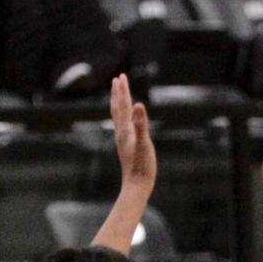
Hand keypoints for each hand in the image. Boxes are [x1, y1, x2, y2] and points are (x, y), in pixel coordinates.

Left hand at [111, 74, 155, 194]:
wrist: (136, 185)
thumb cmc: (142, 167)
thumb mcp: (145, 144)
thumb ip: (141, 124)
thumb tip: (138, 105)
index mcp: (126, 130)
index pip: (124, 106)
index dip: (124, 91)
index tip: (122, 76)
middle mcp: (121, 133)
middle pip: (118, 108)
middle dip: (118, 93)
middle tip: (118, 79)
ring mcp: (122, 140)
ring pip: (118, 117)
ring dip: (118, 104)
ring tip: (118, 94)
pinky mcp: (126, 146)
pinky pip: (121, 126)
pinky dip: (121, 117)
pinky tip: (124, 119)